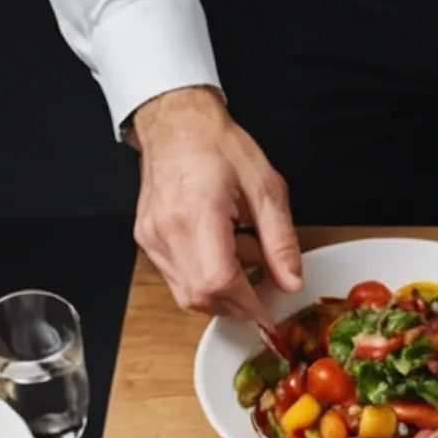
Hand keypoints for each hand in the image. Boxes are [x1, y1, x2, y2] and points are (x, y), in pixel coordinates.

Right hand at [130, 86, 300, 331]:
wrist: (176, 124)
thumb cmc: (217, 146)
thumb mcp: (266, 188)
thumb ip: (280, 240)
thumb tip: (291, 281)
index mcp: (198, 212)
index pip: (220, 280)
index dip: (247, 304)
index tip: (269, 312)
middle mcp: (168, 229)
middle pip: (201, 295)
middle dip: (237, 305)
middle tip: (262, 293)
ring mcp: (152, 237)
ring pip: (186, 294)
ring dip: (220, 294)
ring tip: (242, 263)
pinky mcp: (146, 240)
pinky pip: (175, 278)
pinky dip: (202, 280)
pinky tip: (220, 255)